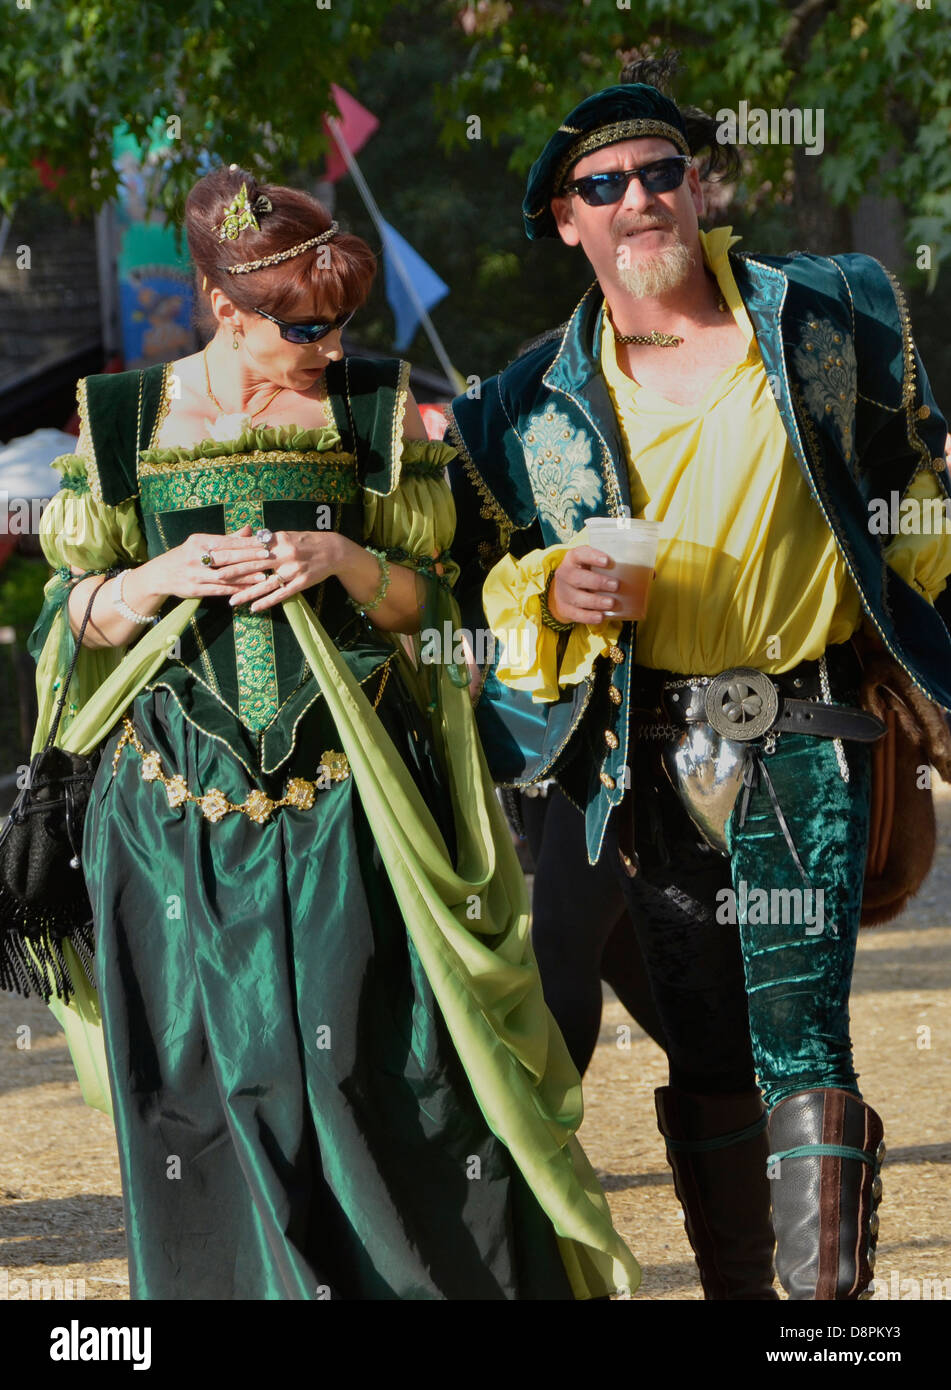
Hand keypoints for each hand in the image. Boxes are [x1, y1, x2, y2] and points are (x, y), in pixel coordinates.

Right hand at [140, 524, 273, 599]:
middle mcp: (195, 557)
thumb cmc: (186, 556)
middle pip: (227, 557)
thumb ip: (227, 538)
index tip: (263, 543)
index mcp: (198, 541)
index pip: (226, 541)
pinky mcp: (194, 590)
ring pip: (224, 576)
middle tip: (267, 556)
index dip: (246, 543)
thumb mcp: (201, 543)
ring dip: (245, 576)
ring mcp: (194, 575)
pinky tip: (248, 589)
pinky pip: (218, 590)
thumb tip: (249, 529)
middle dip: (249, 557)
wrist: (160, 575)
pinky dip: (234, 589)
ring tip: (263, 576)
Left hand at [226, 529, 351, 611]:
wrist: (333, 550)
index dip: (231, 551)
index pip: (249, 546)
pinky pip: (281, 594)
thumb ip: (267, 540)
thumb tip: (246, 539)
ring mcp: (293, 570)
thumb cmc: (306, 542)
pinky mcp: (301, 583)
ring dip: (247, 594)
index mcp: (278, 540)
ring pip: (265, 584)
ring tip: (231, 602)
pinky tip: (254, 608)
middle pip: (253, 564)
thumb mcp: (286, 536)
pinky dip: (267, 602)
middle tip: (214, 575)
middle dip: (233, 570)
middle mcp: (284, 554)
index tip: (214, 553)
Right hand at [548, 545, 618, 625]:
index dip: (592, 556)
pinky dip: (589, 616)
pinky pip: (576, 614)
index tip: (607, 561)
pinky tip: (601, 617)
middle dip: (597, 582)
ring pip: (576, 598)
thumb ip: (610, 564)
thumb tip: (644, 568)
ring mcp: (563, 593)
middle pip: (576, 577)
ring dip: (595, 601)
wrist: (565, 591)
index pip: (579, 554)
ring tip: (611, 603)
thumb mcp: (592, 564)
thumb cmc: (586, 574)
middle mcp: (565, 574)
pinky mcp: (565, 609)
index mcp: (572, 559)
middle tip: (615, 585)